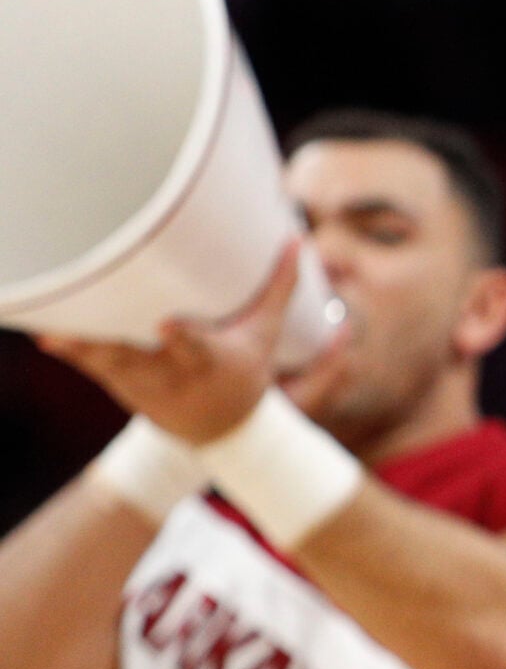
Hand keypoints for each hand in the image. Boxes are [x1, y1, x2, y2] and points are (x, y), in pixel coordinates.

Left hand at [38, 244, 303, 444]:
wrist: (221, 431)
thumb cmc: (245, 372)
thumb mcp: (266, 337)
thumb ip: (277, 289)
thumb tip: (294, 238)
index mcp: (216, 362)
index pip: (199, 350)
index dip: (183, 340)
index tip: (166, 326)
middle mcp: (176, 374)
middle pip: (141, 357)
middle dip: (116, 345)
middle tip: (86, 328)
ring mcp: (144, 381)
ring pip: (109, 362)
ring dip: (83, 347)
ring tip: (57, 331)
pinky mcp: (121, 382)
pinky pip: (92, 365)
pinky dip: (72, 351)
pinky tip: (48, 336)